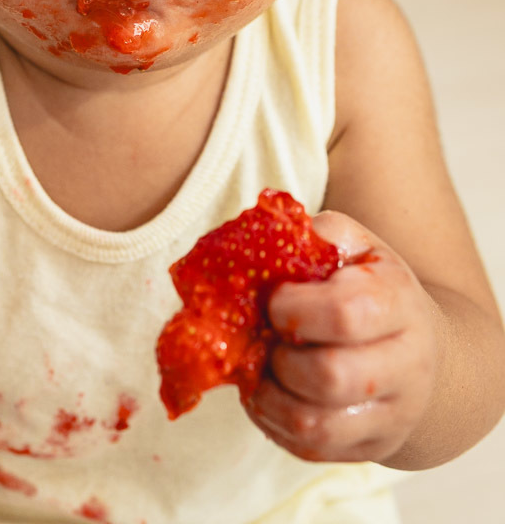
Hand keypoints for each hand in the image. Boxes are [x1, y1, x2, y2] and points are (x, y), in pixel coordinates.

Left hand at [242, 211, 437, 463]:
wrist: (423, 351)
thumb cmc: (372, 287)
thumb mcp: (356, 245)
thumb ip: (317, 235)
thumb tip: (268, 239)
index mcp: (399, 301)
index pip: (346, 313)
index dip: (296, 309)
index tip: (275, 301)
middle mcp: (406, 365)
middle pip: (331, 377)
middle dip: (281, 359)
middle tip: (269, 340)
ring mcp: (391, 415)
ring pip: (317, 426)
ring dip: (270, 398)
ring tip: (261, 370)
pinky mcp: (369, 449)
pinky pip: (310, 449)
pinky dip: (273, 424)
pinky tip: (268, 395)